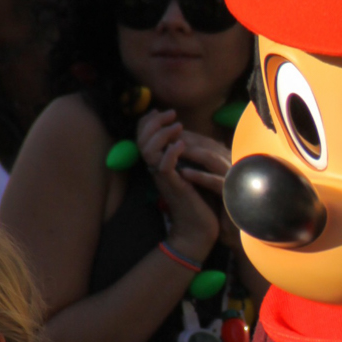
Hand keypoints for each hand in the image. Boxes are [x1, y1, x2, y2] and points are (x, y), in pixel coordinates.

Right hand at [137, 108, 220, 264]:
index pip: (144, 137)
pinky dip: (171, 152)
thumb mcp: (191, 171)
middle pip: (141, 139)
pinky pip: (163, 166)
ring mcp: (164, 178)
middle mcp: (157, 169)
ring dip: (162, 134)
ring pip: (148, 150)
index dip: (149, 121)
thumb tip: (187, 135)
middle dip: (154, 122)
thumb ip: (186, 155)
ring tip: (177, 126)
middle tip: (170, 114)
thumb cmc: (199, 200)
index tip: (163, 112)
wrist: (200, 229)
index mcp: (159, 163)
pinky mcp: (173, 186)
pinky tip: (180, 144)